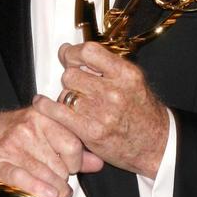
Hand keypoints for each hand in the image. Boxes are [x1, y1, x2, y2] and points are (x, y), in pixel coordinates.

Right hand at [0, 107, 103, 196]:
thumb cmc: (7, 134)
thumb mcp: (40, 131)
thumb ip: (70, 145)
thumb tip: (98, 162)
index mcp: (42, 116)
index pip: (74, 144)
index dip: (76, 162)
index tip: (71, 168)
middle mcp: (28, 128)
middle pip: (61, 164)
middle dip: (63, 179)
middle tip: (58, 183)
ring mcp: (12, 145)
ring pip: (46, 175)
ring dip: (53, 190)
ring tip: (53, 194)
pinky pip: (23, 177)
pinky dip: (37, 188)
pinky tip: (46, 195)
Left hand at [33, 42, 169, 178]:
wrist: (155, 145)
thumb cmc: (143, 113)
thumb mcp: (133, 82)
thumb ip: (108, 67)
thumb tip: (75, 53)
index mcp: (126, 74)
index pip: (89, 51)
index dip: (72, 52)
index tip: (66, 54)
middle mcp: (114, 91)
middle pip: (72, 74)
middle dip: (70, 78)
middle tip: (76, 87)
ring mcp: (102, 112)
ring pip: (65, 93)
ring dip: (65, 96)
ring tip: (73, 102)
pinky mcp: (91, 131)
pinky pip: (59, 112)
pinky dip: (46, 107)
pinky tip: (41, 103)